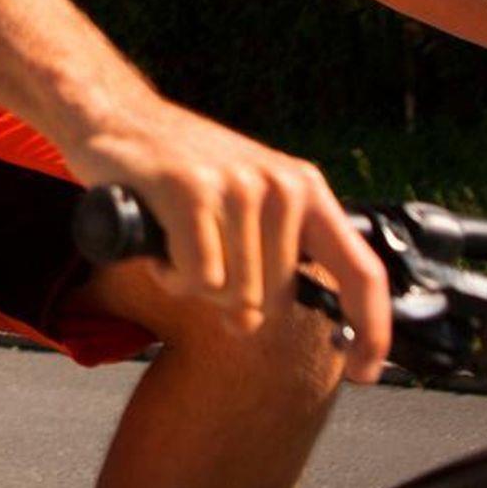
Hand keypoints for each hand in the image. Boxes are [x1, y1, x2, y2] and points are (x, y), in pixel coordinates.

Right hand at [72, 99, 390, 382]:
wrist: (115, 116)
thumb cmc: (179, 168)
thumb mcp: (246, 200)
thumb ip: (274, 254)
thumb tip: (267, 323)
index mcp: (304, 189)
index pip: (361, 271)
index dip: (371, 329)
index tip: (364, 371)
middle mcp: (280, 186)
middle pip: (273, 301)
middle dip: (229, 299)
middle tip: (197, 255)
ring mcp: (237, 187)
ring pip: (232, 295)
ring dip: (192, 284)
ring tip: (174, 240)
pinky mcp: (191, 191)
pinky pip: (197, 279)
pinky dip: (171, 276)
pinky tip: (158, 242)